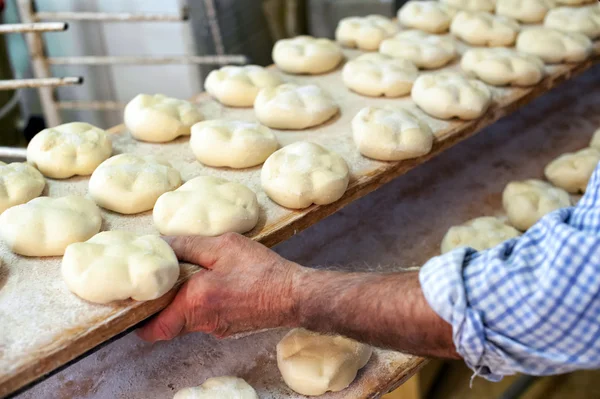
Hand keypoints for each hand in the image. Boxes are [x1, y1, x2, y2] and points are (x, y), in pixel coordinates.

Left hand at [137, 233, 301, 341]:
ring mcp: (218, 328)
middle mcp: (203, 322)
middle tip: (166, 282)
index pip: (153, 328)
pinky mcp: (231, 328)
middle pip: (169, 323)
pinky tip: (220, 283)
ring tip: (197, 276)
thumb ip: (188, 245)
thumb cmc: (262, 271)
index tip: (138, 300)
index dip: (139, 318)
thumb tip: (163, 245)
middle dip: (163, 304)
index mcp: (195, 302)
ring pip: (188, 319)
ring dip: (186, 301)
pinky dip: (205, 303)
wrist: (295, 295)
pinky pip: (207, 318)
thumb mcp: (224, 246)